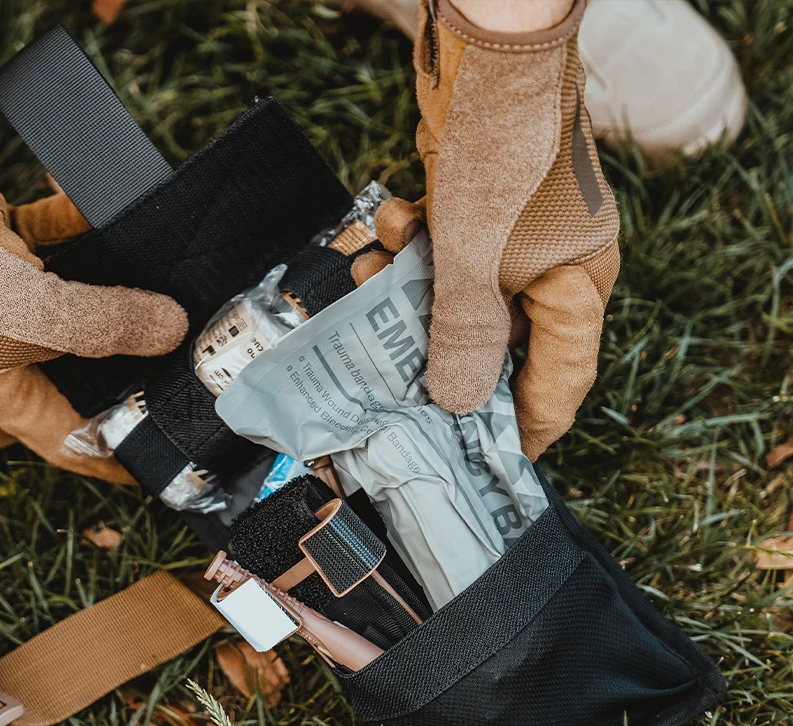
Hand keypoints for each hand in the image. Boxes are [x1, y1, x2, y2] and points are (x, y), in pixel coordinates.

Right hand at [0, 86, 187, 479]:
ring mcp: (3, 287)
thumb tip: (173, 328)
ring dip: (120, 294)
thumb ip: (109, 324)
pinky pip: (62, 237)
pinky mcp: (6, 237)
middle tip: (183, 375)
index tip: (152, 461)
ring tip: (176, 304)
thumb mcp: (36, 315)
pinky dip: (86, 226)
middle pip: (80, 367)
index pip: (62, 436)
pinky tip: (123, 218)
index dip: (105, 454)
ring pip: (78, 300)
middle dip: (128, 370)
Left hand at [357, 0, 619, 460]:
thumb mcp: (477, 252)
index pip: (559, 382)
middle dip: (439, 355)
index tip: (488, 461)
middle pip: (498, 344)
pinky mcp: (478, 212)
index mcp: (577, 288)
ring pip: (457, 297)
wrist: (489, 41)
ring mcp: (513, 240)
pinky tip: (387, 227)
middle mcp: (551, 270)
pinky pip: (442, 255)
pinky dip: (410, 249)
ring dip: (409, 295)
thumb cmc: (500, 142)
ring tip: (371, 288)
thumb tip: (457, 402)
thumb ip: (466, 331)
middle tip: (398, 387)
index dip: (525, 426)